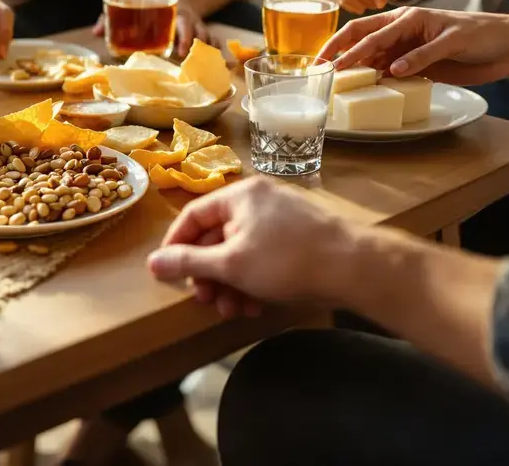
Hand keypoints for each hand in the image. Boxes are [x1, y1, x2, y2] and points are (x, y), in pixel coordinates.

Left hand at [91, 8, 215, 57]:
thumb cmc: (147, 6)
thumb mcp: (131, 6)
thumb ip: (112, 18)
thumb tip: (94, 32)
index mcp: (171, 11)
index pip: (180, 21)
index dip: (182, 34)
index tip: (180, 50)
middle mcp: (187, 18)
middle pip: (196, 29)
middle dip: (194, 42)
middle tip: (189, 57)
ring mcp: (197, 26)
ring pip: (209, 36)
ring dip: (212, 50)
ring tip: (218, 67)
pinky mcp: (203, 34)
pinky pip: (214, 42)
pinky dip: (220, 52)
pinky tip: (227, 66)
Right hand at [147, 178, 362, 311]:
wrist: (356, 268)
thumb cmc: (287, 260)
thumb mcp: (231, 264)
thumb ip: (189, 263)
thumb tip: (152, 263)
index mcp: (240, 195)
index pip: (193, 216)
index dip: (176, 246)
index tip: (168, 274)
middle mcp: (260, 200)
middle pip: (217, 236)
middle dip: (209, 274)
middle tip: (206, 301)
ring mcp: (282, 219)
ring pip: (241, 251)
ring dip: (231, 284)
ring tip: (233, 311)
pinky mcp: (300, 238)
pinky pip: (264, 256)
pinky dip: (254, 281)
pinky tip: (255, 307)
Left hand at [318, 7, 508, 83]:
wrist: (503, 43)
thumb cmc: (457, 52)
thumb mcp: (418, 60)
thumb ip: (393, 63)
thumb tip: (363, 76)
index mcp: (397, 23)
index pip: (357, 30)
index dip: (334, 44)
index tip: (315, 63)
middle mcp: (409, 20)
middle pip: (365, 30)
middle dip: (339, 48)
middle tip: (320, 67)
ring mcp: (431, 25)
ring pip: (390, 36)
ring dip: (364, 53)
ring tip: (345, 69)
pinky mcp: (454, 35)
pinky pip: (429, 48)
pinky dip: (412, 59)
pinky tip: (396, 70)